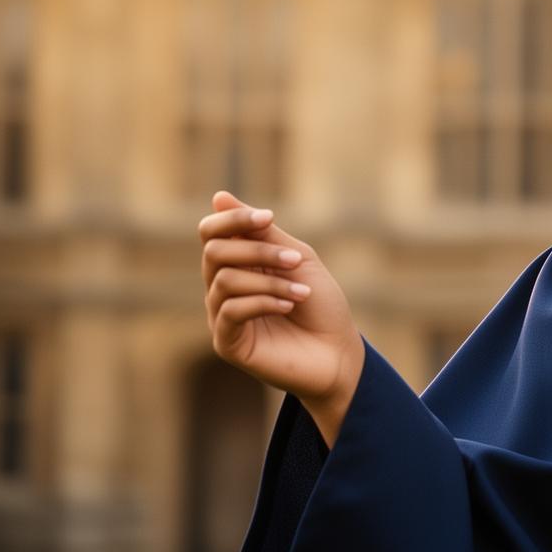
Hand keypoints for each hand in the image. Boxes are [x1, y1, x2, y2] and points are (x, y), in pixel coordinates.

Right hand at [199, 190, 363, 433]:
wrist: (340, 354)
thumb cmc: (322, 306)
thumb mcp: (298, 260)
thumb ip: (263, 233)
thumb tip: (219, 196)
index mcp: (238, 264)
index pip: (211, 233)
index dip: (233, 219)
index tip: (268, 218)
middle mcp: (223, 288)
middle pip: (214, 252)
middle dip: (257, 250)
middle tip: (295, 260)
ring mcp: (222, 317)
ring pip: (225, 280)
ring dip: (270, 280)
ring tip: (302, 292)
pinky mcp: (227, 343)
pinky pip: (230, 310)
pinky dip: (264, 301)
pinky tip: (290, 306)